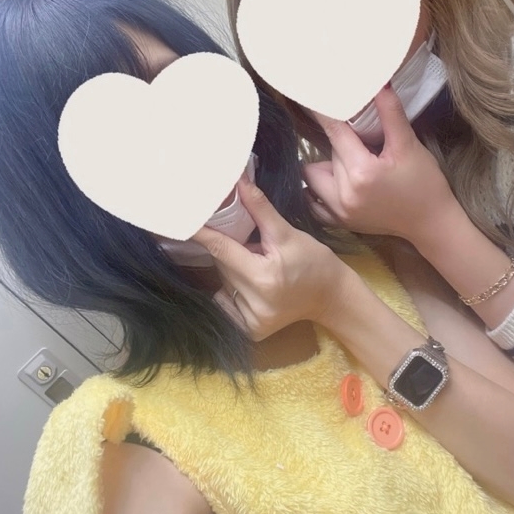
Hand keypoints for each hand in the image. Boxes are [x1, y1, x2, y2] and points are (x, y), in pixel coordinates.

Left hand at [191, 177, 349, 339]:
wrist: (331, 297)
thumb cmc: (313, 261)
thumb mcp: (288, 233)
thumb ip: (260, 208)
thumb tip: (238, 181)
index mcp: (263, 277)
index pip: (221, 249)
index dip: (201, 233)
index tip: (182, 220)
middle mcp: (254, 303)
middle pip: (222, 266)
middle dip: (228, 250)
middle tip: (250, 244)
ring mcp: (251, 321)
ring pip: (223, 283)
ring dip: (231, 270)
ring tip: (257, 266)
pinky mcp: (250, 331)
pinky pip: (227, 303)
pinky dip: (233, 290)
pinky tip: (253, 286)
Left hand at [303, 86, 461, 243]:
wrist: (432, 223)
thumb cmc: (425, 183)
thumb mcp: (409, 145)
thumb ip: (391, 112)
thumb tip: (379, 82)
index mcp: (361, 172)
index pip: (334, 131)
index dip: (324, 111)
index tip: (312, 94)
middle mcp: (344, 193)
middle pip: (328, 152)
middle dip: (341, 143)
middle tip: (363, 142)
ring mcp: (339, 211)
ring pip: (314, 175)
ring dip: (327, 165)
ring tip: (352, 162)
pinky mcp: (340, 222)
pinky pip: (312, 202)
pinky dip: (317, 189)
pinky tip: (333, 181)